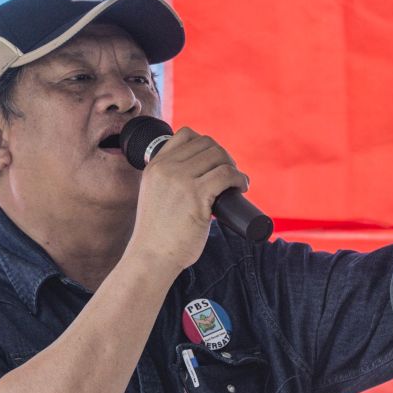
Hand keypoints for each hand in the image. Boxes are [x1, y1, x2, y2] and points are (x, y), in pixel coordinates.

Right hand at [127, 127, 248, 271]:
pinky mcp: (197, 196)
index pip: (186, 135)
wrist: (151, 257)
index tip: (213, 162)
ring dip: (233, 166)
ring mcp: (181, 181)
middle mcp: (166, 169)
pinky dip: (239, 178)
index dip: (206, 145)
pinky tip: (241, 187)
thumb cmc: (157, 235)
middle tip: (228, 175)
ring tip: (236, 182)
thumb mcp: (153, 196)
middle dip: (222, 156)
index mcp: (154, 167)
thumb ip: (167, 183)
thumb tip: (196, 176)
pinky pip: (226, 174)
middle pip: (207, 144)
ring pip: (218, 156)